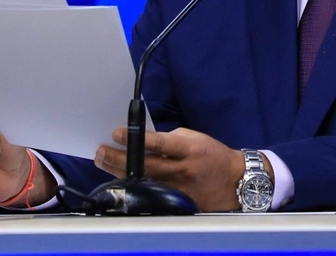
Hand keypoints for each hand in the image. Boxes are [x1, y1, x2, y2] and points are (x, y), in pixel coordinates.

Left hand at [95, 128, 251, 211]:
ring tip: (103, 161)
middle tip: (102, 151)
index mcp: (190, 149)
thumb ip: (171, 139)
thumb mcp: (195, 138)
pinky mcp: (176, 201)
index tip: (117, 133)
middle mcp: (183, 170)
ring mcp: (178, 188)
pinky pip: (149, 192)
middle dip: (119, 158)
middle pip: (145, 165)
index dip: (136, 138)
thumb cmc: (212, 155)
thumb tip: (144, 140)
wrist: (233, 181)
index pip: (159, 143)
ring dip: (119, 171)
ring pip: (143, 180)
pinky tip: (119, 178)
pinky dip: (133, 184)